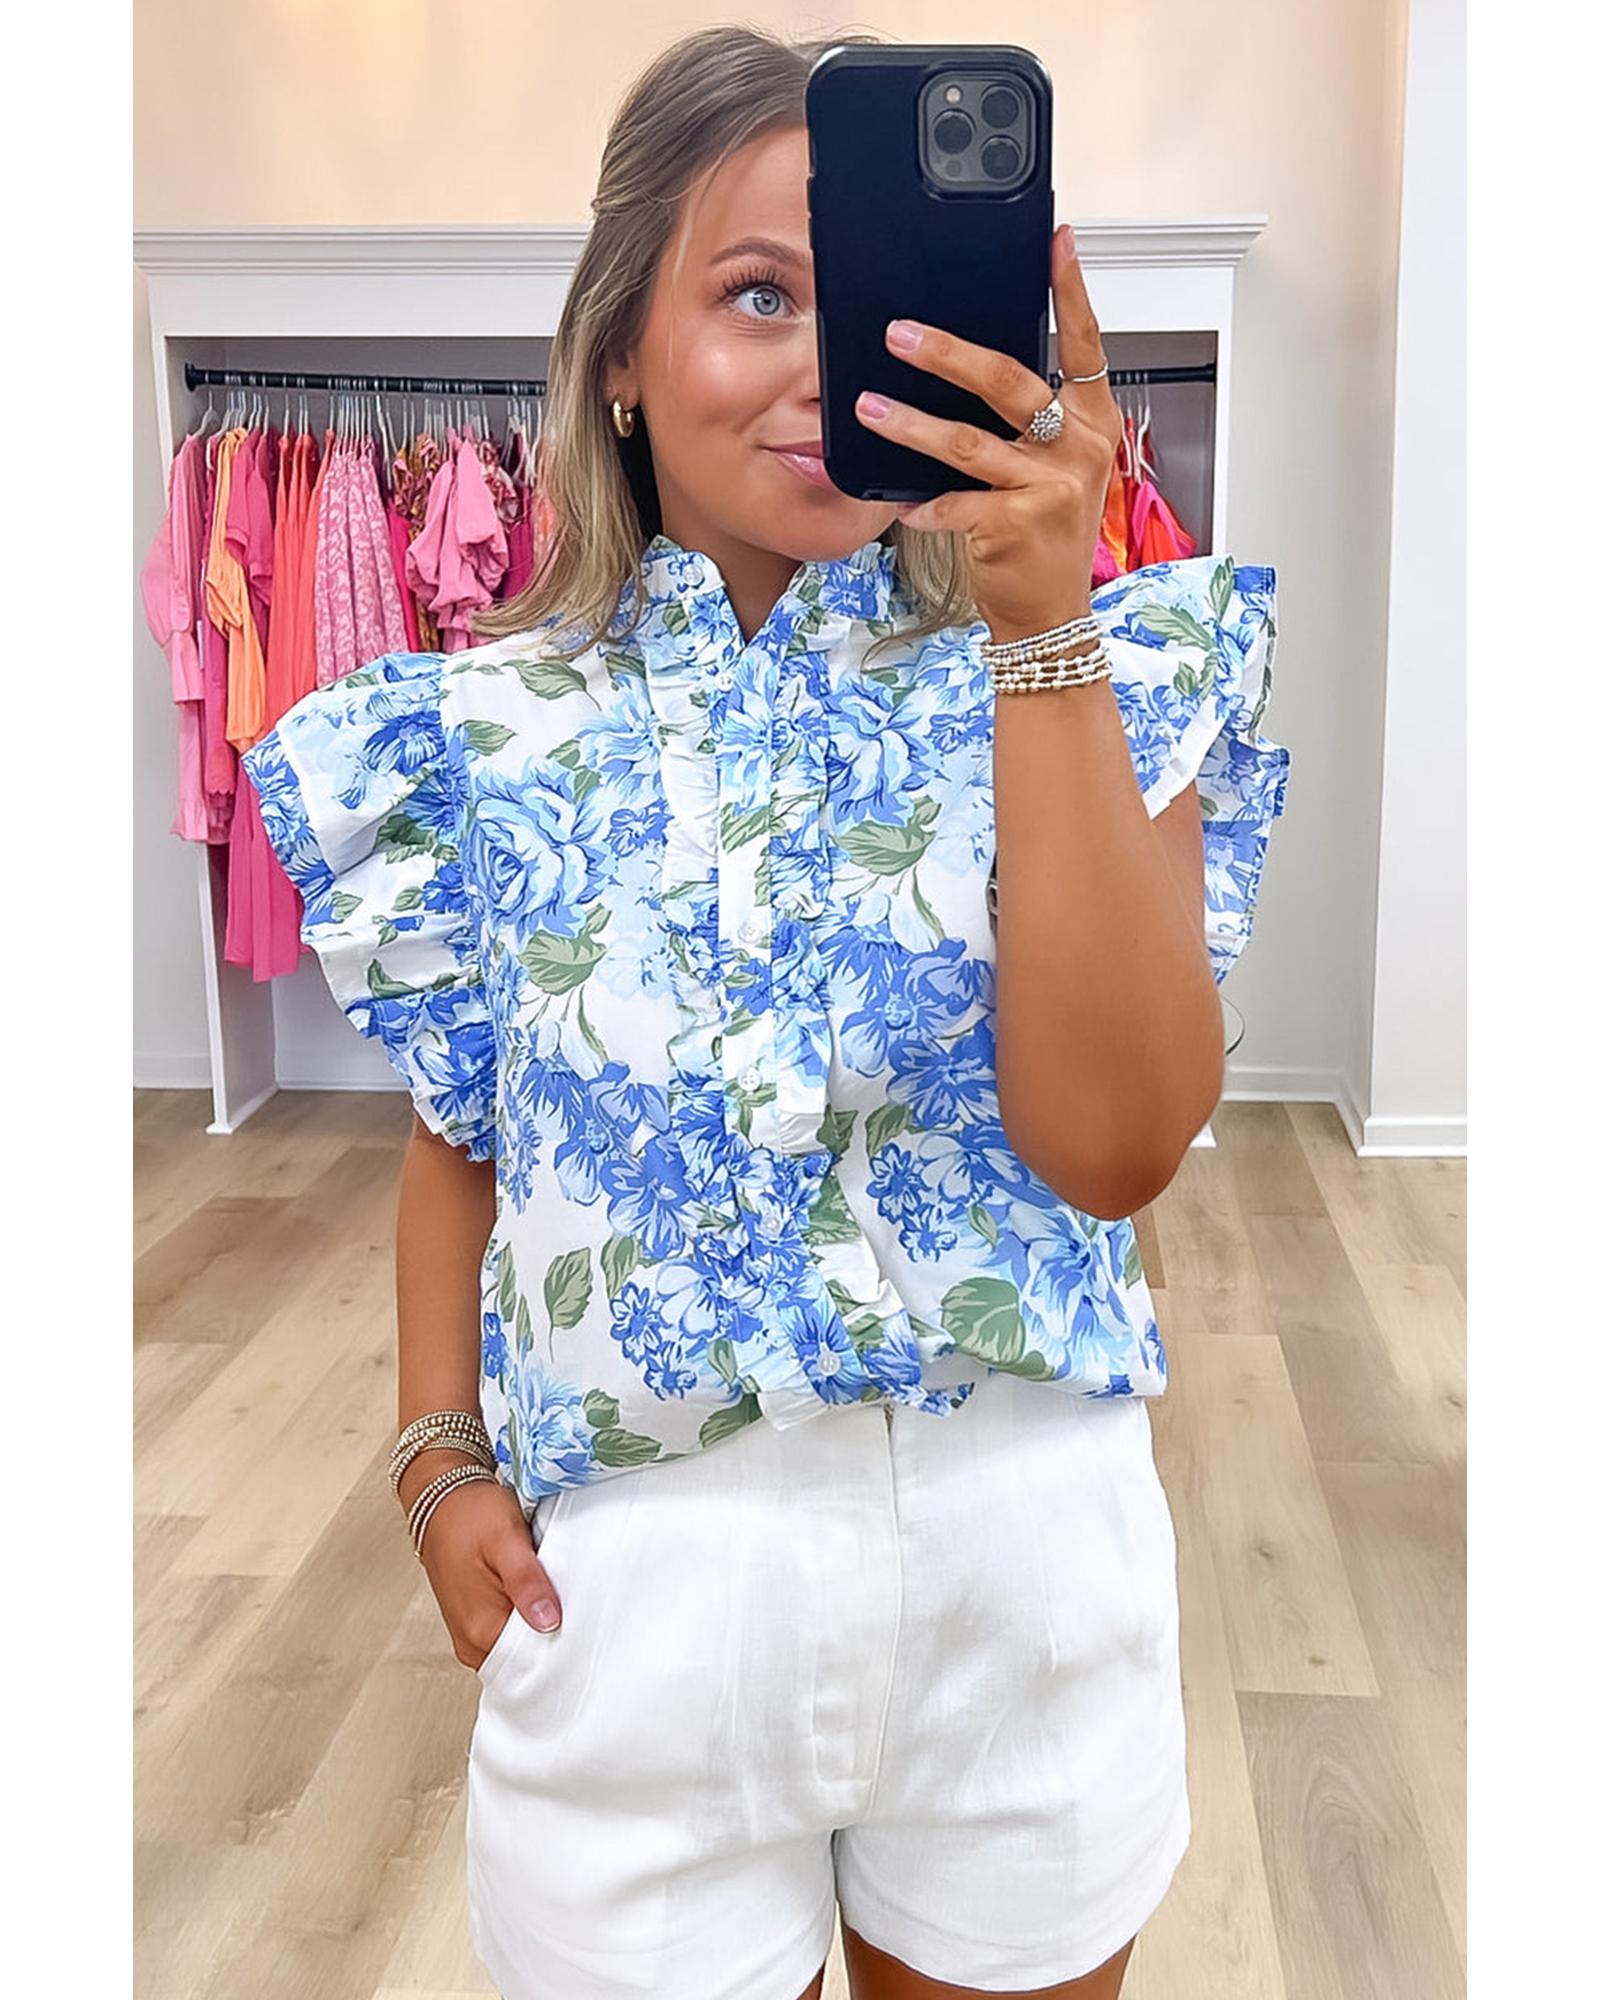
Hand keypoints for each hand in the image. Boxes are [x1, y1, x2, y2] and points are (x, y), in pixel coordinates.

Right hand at [413, 1469, 562, 1668]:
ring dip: (539, 1627)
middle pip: (526, 1659)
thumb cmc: (471, 1515)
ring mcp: (470, 1633)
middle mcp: (472, 1641)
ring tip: (557, 1598)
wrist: (441, 1499)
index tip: (585, 1627)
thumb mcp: (506, 1540)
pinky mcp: (473, 1621)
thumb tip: (549, 1622)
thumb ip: (526, 1583)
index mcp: (480, 1631)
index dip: (562, 1648)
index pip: (533, 1663)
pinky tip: (537, 1597)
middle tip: (578, 1610)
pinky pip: (506, 1633)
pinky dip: (526, 1619)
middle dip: (554, 1639)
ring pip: (518, 1647)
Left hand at [855, 222, 1122, 644]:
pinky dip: (922, 503)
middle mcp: (1080, 448)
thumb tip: (970, 367)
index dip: (1071, 291)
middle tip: (899, 334)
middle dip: (947, 354)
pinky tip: (900, 504)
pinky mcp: (1017, 523)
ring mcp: (1050, 486)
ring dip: (910, 424)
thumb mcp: (1051, 469)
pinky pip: (954, 501)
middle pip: (1008, 380)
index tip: (1056, 242)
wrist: (1050, 612)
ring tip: (868, 407)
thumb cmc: (1043, 536)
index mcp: (1094, 423)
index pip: (1085, 344)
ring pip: (967, 441)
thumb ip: (1028, 421)